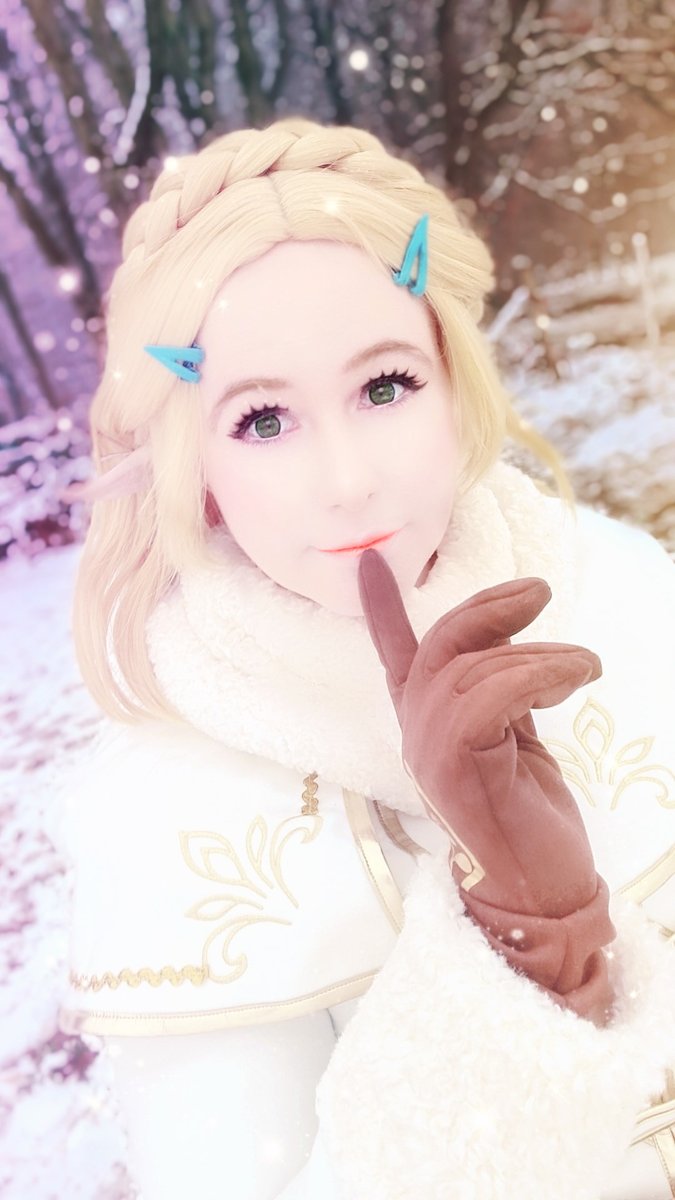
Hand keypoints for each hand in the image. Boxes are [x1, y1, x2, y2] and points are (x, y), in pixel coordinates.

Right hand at [358, 548, 615, 1023]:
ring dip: (538, 655)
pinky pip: (489, 695)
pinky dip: (538, 674)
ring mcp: (432, 753)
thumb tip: (510, 648)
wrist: (540, 893)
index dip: (382, 611)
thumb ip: (502, 697)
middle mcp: (419, 737)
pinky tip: (575, 676)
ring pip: (470, 669)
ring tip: (583, 666)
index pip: (397, 660)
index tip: (370, 562)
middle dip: (488, 608)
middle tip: (539, 592)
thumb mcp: (517, 742)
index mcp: (428, 730)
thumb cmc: (531, 821)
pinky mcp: (457, 768)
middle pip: (439, 648)